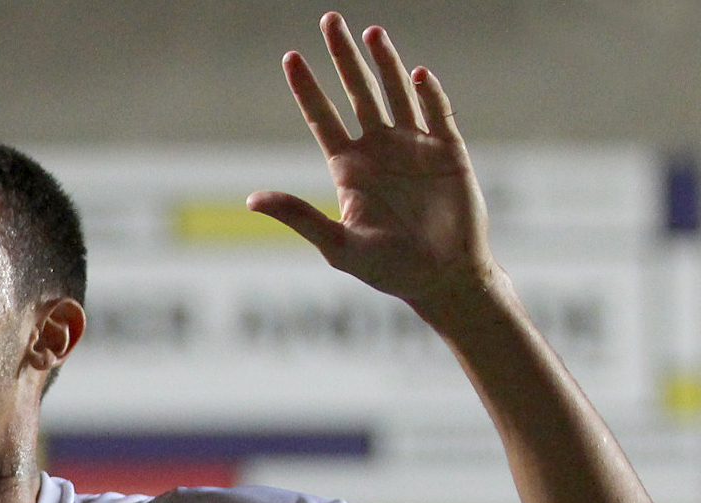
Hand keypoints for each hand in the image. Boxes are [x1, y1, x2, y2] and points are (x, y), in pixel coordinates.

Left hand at [248, 13, 495, 321]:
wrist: (441, 278)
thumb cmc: (387, 269)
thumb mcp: (337, 245)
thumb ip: (298, 217)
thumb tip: (252, 200)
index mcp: (348, 167)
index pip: (321, 117)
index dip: (306, 87)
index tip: (290, 57)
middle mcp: (378, 148)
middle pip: (356, 91)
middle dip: (343, 57)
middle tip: (330, 20)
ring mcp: (414, 146)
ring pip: (395, 92)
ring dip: (385, 62)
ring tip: (372, 32)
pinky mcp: (449, 151)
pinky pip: (438, 113)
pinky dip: (428, 93)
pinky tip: (416, 73)